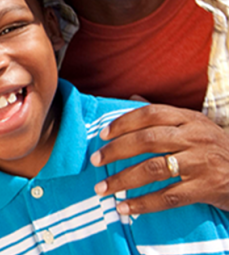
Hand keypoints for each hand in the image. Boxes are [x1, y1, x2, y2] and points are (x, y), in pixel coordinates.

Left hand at [90, 104, 228, 213]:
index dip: (123, 122)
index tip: (103, 134)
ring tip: (102, 188)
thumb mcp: (194, 123)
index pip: (150, 114)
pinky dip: (143, 204)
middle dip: (117, 150)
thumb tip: (132, 98)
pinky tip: (125, 208)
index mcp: (188, 119)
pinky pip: (168, 197)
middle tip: (95, 160)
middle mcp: (193, 138)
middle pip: (147, 140)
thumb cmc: (213, 146)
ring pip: (154, 169)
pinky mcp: (204, 189)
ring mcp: (199, 164)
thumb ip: (163, 113)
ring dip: (123, 179)